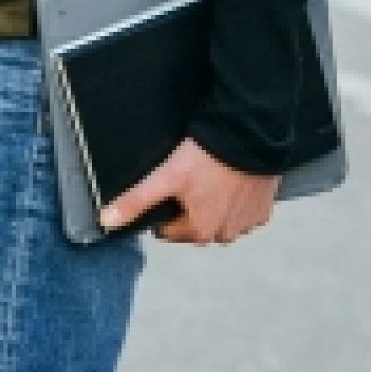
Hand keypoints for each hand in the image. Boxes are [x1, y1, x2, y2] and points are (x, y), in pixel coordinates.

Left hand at [99, 137, 276, 245]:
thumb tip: (105, 222)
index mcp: (200, 232)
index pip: (170, 232)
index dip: (164, 212)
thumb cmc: (206, 158)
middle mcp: (226, 235)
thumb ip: (135, 200)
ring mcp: (247, 223)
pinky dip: (238, 201)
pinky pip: (245, 211)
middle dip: (191, 210)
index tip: (167, 190)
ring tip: (211, 179)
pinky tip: (232, 181)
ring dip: (215, 207)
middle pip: (197, 227)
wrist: (250, 136)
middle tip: (190, 181)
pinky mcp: (264, 209)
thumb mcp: (166, 177)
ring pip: (222, 221)